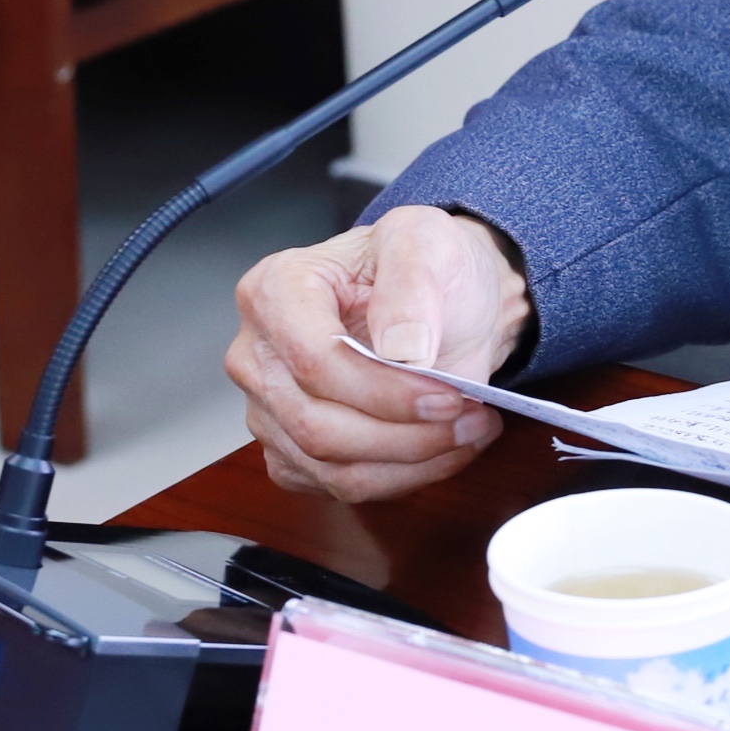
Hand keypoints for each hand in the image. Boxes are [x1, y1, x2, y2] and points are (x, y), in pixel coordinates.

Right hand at [225, 207, 532, 501]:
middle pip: (317, 426)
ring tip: (469, 431)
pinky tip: (442, 449)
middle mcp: (258, 354)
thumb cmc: (426, 267)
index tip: (447, 396)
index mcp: (275, 291)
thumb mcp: (427, 243)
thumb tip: (403, 348)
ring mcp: (268, 408)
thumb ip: (412, 285)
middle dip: (406, 435)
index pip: (315, 362)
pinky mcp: (291, 450)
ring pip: (331, 467)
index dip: (384, 392)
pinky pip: (339, 486)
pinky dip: (401, 477)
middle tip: (471, 419)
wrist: (442, 302)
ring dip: (412, 461)